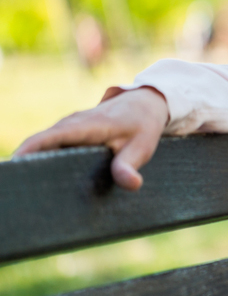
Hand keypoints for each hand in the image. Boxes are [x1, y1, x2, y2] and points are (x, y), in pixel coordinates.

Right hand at [12, 87, 169, 190]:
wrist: (144, 104)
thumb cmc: (142, 125)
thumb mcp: (141, 146)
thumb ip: (130, 165)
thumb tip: (132, 185)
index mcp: (85, 126)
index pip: (49, 138)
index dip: (28, 151)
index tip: (14, 168)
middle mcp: (70, 125)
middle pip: (38, 145)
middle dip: (24, 164)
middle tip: (17, 189)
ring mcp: (67, 129)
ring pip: (43, 147)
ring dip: (32, 165)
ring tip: (25, 191)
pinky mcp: (69, 135)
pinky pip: (51, 148)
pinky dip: (44, 162)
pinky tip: (42, 184)